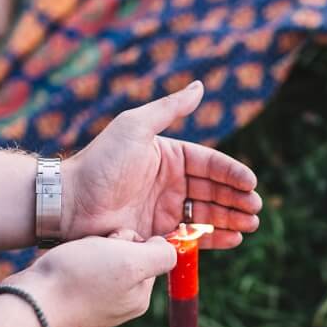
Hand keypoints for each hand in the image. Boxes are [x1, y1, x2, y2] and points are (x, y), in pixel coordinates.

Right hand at [2, 230, 176, 326]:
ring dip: (89, 251)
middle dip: (108, 245)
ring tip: (73, 259)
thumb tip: (165, 247)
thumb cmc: (77, 279)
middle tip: (90, 253)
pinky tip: (62, 267)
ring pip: (101, 260)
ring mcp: (95, 305)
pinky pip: (80, 270)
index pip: (149, 252)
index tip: (113, 245)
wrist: (28, 304)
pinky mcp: (71, 301)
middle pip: (126, 256)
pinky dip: (72, 261)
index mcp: (139, 297)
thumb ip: (160, 256)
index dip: (130, 239)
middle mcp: (121, 305)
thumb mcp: (130, 263)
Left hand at [62, 81, 262, 249]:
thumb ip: (169, 109)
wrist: (70, 202)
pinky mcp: (157, 234)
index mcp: (169, 156)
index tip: (250, 182)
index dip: (232, 173)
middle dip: (238, 199)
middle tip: (256, 208)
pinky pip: (192, 237)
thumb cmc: (101, 162)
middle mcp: (171, 182)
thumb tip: (201, 86)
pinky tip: (233, 240)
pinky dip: (214, 239)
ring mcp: (165, 209)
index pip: (210, 164)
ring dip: (232, 219)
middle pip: (214, 190)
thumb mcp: (135, 127)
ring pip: (207, 214)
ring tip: (251, 225)